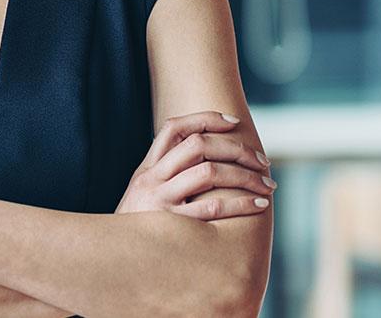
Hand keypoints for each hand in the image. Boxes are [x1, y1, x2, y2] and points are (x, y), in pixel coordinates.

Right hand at [115, 110, 274, 220]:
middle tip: (262, 160)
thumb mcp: (141, 196)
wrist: (113, 260)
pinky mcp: (172, 226)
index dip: (205, 118)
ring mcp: (161, 201)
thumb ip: (163, 177)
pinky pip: (212, 208)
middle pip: (198, 145)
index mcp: (146, 168)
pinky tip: (257, 204)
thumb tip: (199, 160)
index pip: (174, 127)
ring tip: (267, 184)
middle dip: (235, 148)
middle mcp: (152, 178)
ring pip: (208, 172)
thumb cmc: (135, 230)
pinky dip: (240, 202)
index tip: (234, 122)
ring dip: (244, 175)